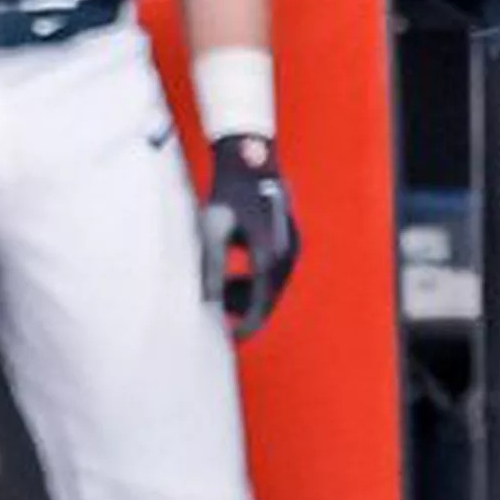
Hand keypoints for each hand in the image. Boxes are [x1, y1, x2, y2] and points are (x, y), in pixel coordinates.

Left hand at [200, 134, 300, 338]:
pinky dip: (257, 276)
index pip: (261, 302)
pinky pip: (275, 269)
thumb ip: (211, 268)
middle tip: (220, 316)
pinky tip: (236, 269)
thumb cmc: (227, 194)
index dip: (248, 325)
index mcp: (268, 254)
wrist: (249, 160)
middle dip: (246, 309)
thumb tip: (207, 302)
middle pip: (269, 295)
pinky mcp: (290, 237)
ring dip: (250, 291)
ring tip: (223, 288)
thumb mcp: (212, 231)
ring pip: (273, 283)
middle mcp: (287, 251)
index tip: (231, 339)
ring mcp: (292, 244)